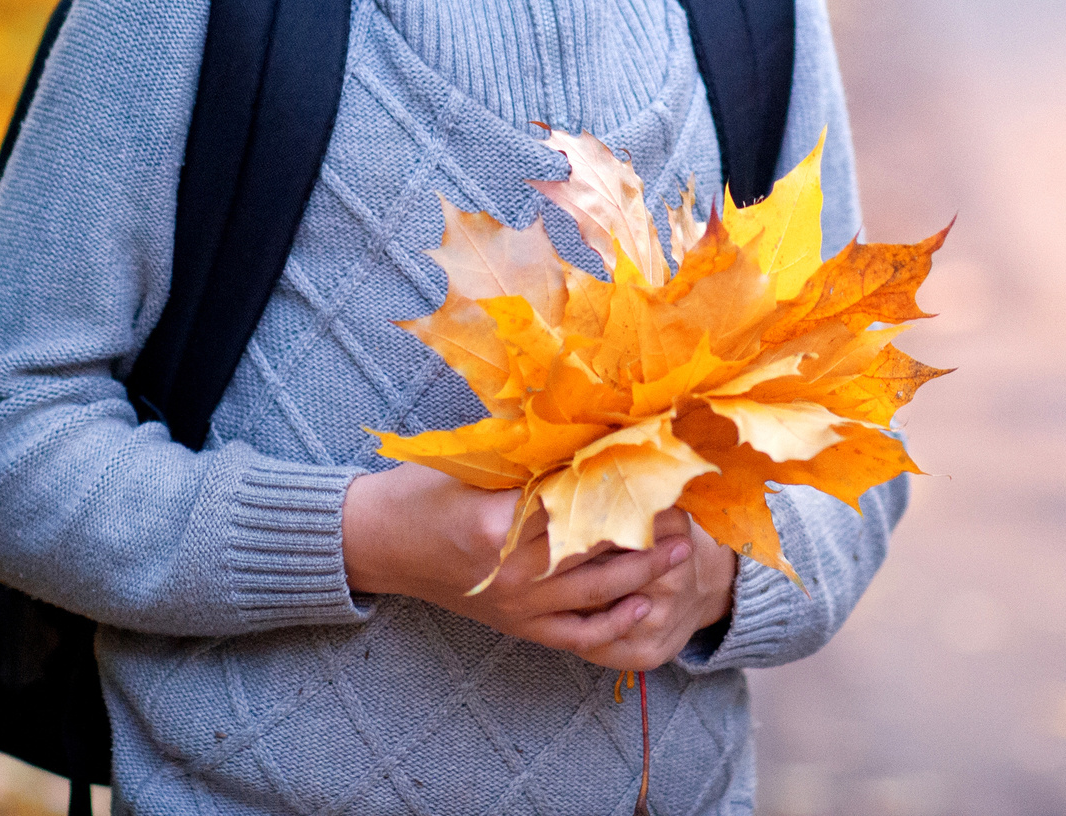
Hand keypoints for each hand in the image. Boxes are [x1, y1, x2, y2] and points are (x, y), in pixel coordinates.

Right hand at [342, 467, 734, 668]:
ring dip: (644, 572)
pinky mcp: (517, 626)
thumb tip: (590, 431)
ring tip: (682, 550)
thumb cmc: (422, 491)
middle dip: (646, 530)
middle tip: (687, 508)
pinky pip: (576, 634)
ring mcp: (517, 605)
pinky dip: (613, 623)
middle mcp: (513, 572)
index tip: (658, 468)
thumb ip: (526, 455)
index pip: (577, 504)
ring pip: (596, 593)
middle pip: (597, 550)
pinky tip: (644, 604)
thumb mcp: (471, 462)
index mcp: (499, 523)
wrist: (379, 544)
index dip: (622, 487)